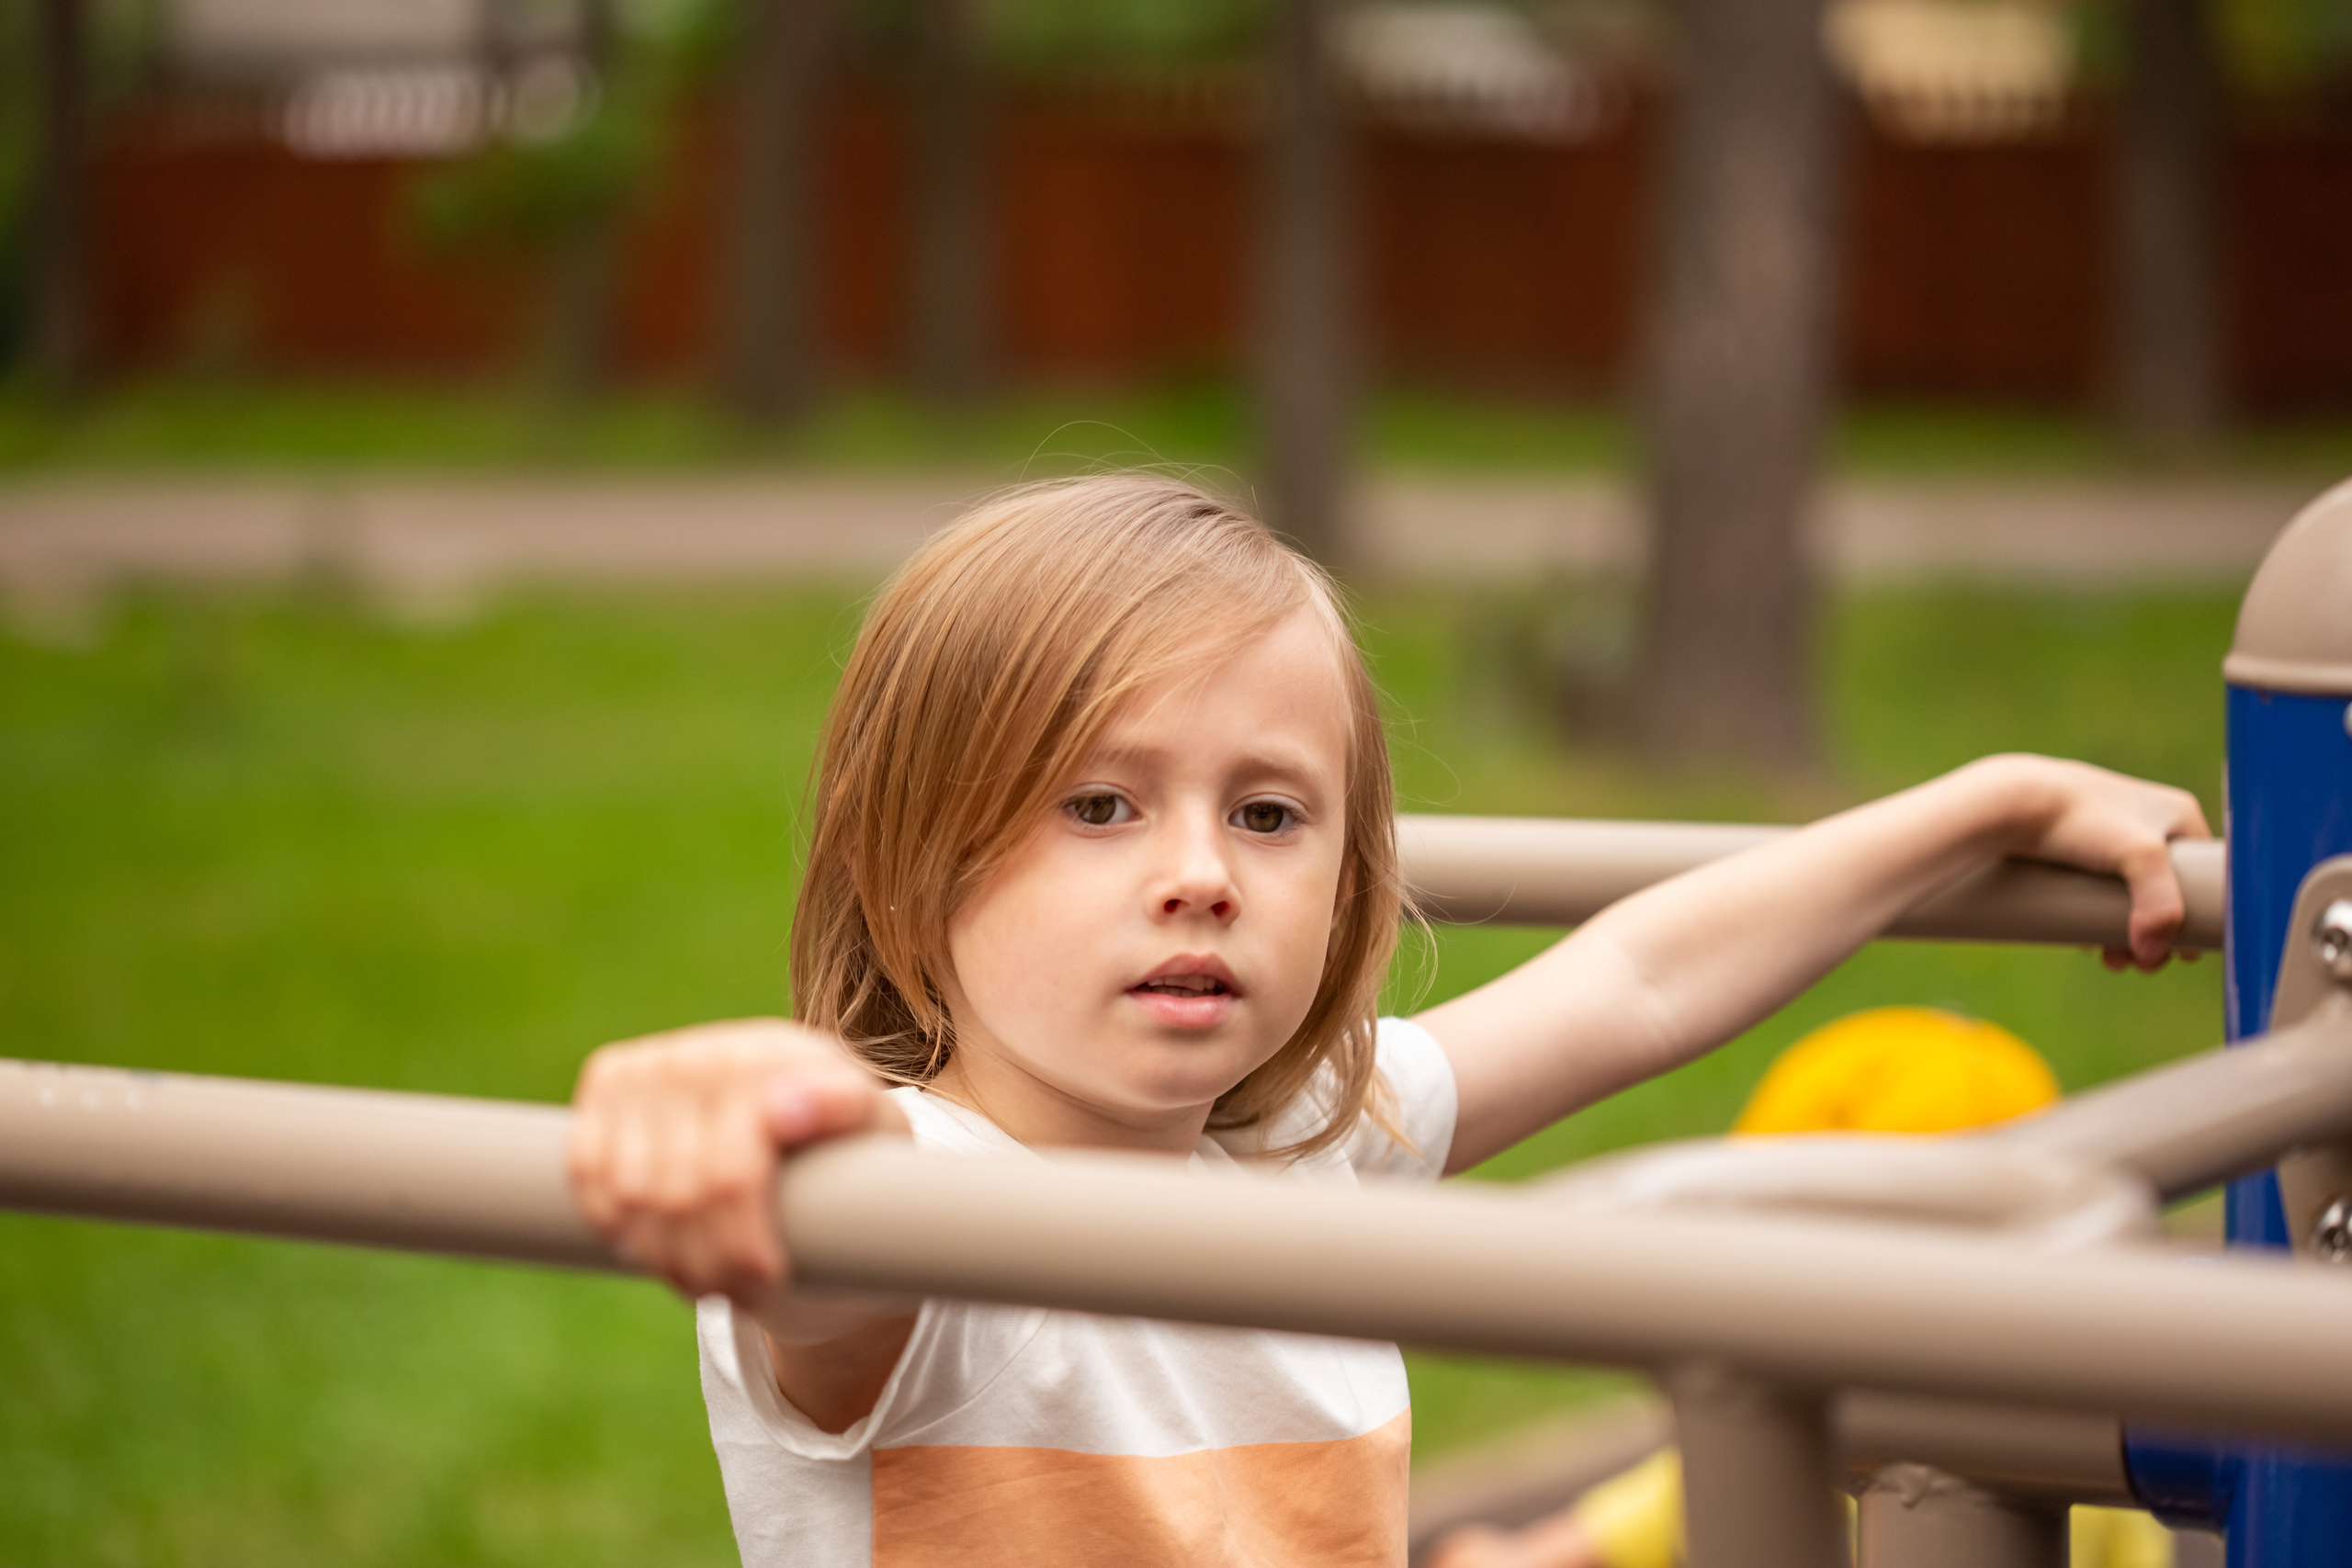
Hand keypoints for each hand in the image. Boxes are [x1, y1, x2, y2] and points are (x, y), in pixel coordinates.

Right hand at [567, 1018, 902, 1307]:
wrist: (796, 1129)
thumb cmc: (849, 1147)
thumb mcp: (873, 1136)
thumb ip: (846, 1115)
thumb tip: (785, 1110)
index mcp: (780, 1057)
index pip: (732, 1175)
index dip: (742, 1244)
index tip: (770, 1281)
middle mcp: (711, 1049)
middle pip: (681, 1193)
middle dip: (709, 1264)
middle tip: (742, 1294)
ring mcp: (656, 1062)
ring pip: (633, 1195)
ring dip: (666, 1255)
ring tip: (708, 1280)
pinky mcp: (610, 1078)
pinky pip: (589, 1172)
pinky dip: (618, 1226)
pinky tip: (655, 1247)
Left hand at [1985, 755, 2212, 972]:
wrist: (2008, 801)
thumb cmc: (2077, 818)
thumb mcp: (2139, 857)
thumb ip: (2160, 906)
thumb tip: (2155, 953)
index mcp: (2178, 813)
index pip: (2206, 877)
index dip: (2197, 919)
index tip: (2182, 956)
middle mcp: (2148, 818)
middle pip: (2165, 891)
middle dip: (2156, 934)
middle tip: (2137, 964)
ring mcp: (2110, 831)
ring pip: (2129, 894)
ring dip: (2127, 933)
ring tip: (2111, 960)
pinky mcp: (2075, 844)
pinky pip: (2097, 887)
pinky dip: (2097, 916)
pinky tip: (2088, 939)